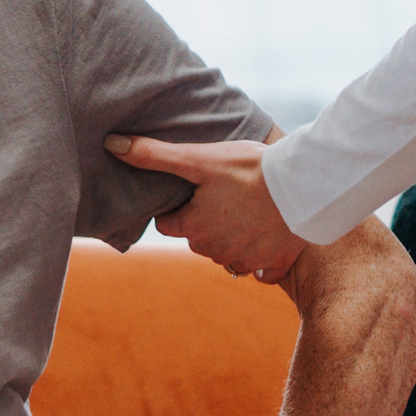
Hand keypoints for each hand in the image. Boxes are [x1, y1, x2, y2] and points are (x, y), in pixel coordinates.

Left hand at [112, 133, 306, 280]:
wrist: (304, 186)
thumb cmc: (250, 168)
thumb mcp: (199, 158)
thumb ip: (154, 155)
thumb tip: (110, 145)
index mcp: (194, 228)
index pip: (167, 225)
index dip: (176, 208)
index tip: (192, 191)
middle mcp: (216, 251)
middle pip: (197, 239)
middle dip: (204, 222)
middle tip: (223, 195)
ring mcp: (247, 260)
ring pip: (227, 253)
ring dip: (232, 237)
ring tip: (247, 208)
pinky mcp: (275, 265)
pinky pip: (260, 270)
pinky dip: (261, 256)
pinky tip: (267, 234)